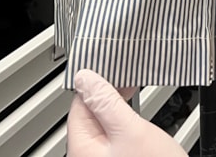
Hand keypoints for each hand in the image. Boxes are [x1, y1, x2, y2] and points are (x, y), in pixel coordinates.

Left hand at [67, 69, 187, 156]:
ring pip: (104, 129)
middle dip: (107, 94)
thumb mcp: (131, 131)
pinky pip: (115, 141)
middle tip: (126, 76)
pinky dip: (125, 126)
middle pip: (90, 117)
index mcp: (82, 148)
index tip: (112, 67)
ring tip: (132, 91)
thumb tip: (86, 78)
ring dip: (117, 109)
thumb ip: (107, 103)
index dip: (96, 81)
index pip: (80, 104)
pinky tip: (136, 120)